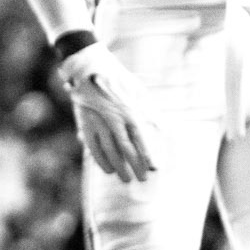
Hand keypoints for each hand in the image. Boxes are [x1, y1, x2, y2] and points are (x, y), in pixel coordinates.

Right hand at [59, 41, 156, 181]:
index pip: (141, 139)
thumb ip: (150, 111)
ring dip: (119, 167)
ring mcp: (99, 123)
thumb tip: (164, 127)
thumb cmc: (118, 80)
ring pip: (110, 151)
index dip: (147, 155)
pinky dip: (101, 160)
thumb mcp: (138, 92)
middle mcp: (115, 120)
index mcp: (130, 111)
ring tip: (126, 179)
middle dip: (135, 166)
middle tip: (142, 180)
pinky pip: (93, 147)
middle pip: (126, 149)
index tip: (155, 169)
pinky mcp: (86, 124)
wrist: (89, 69)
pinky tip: (108, 170)